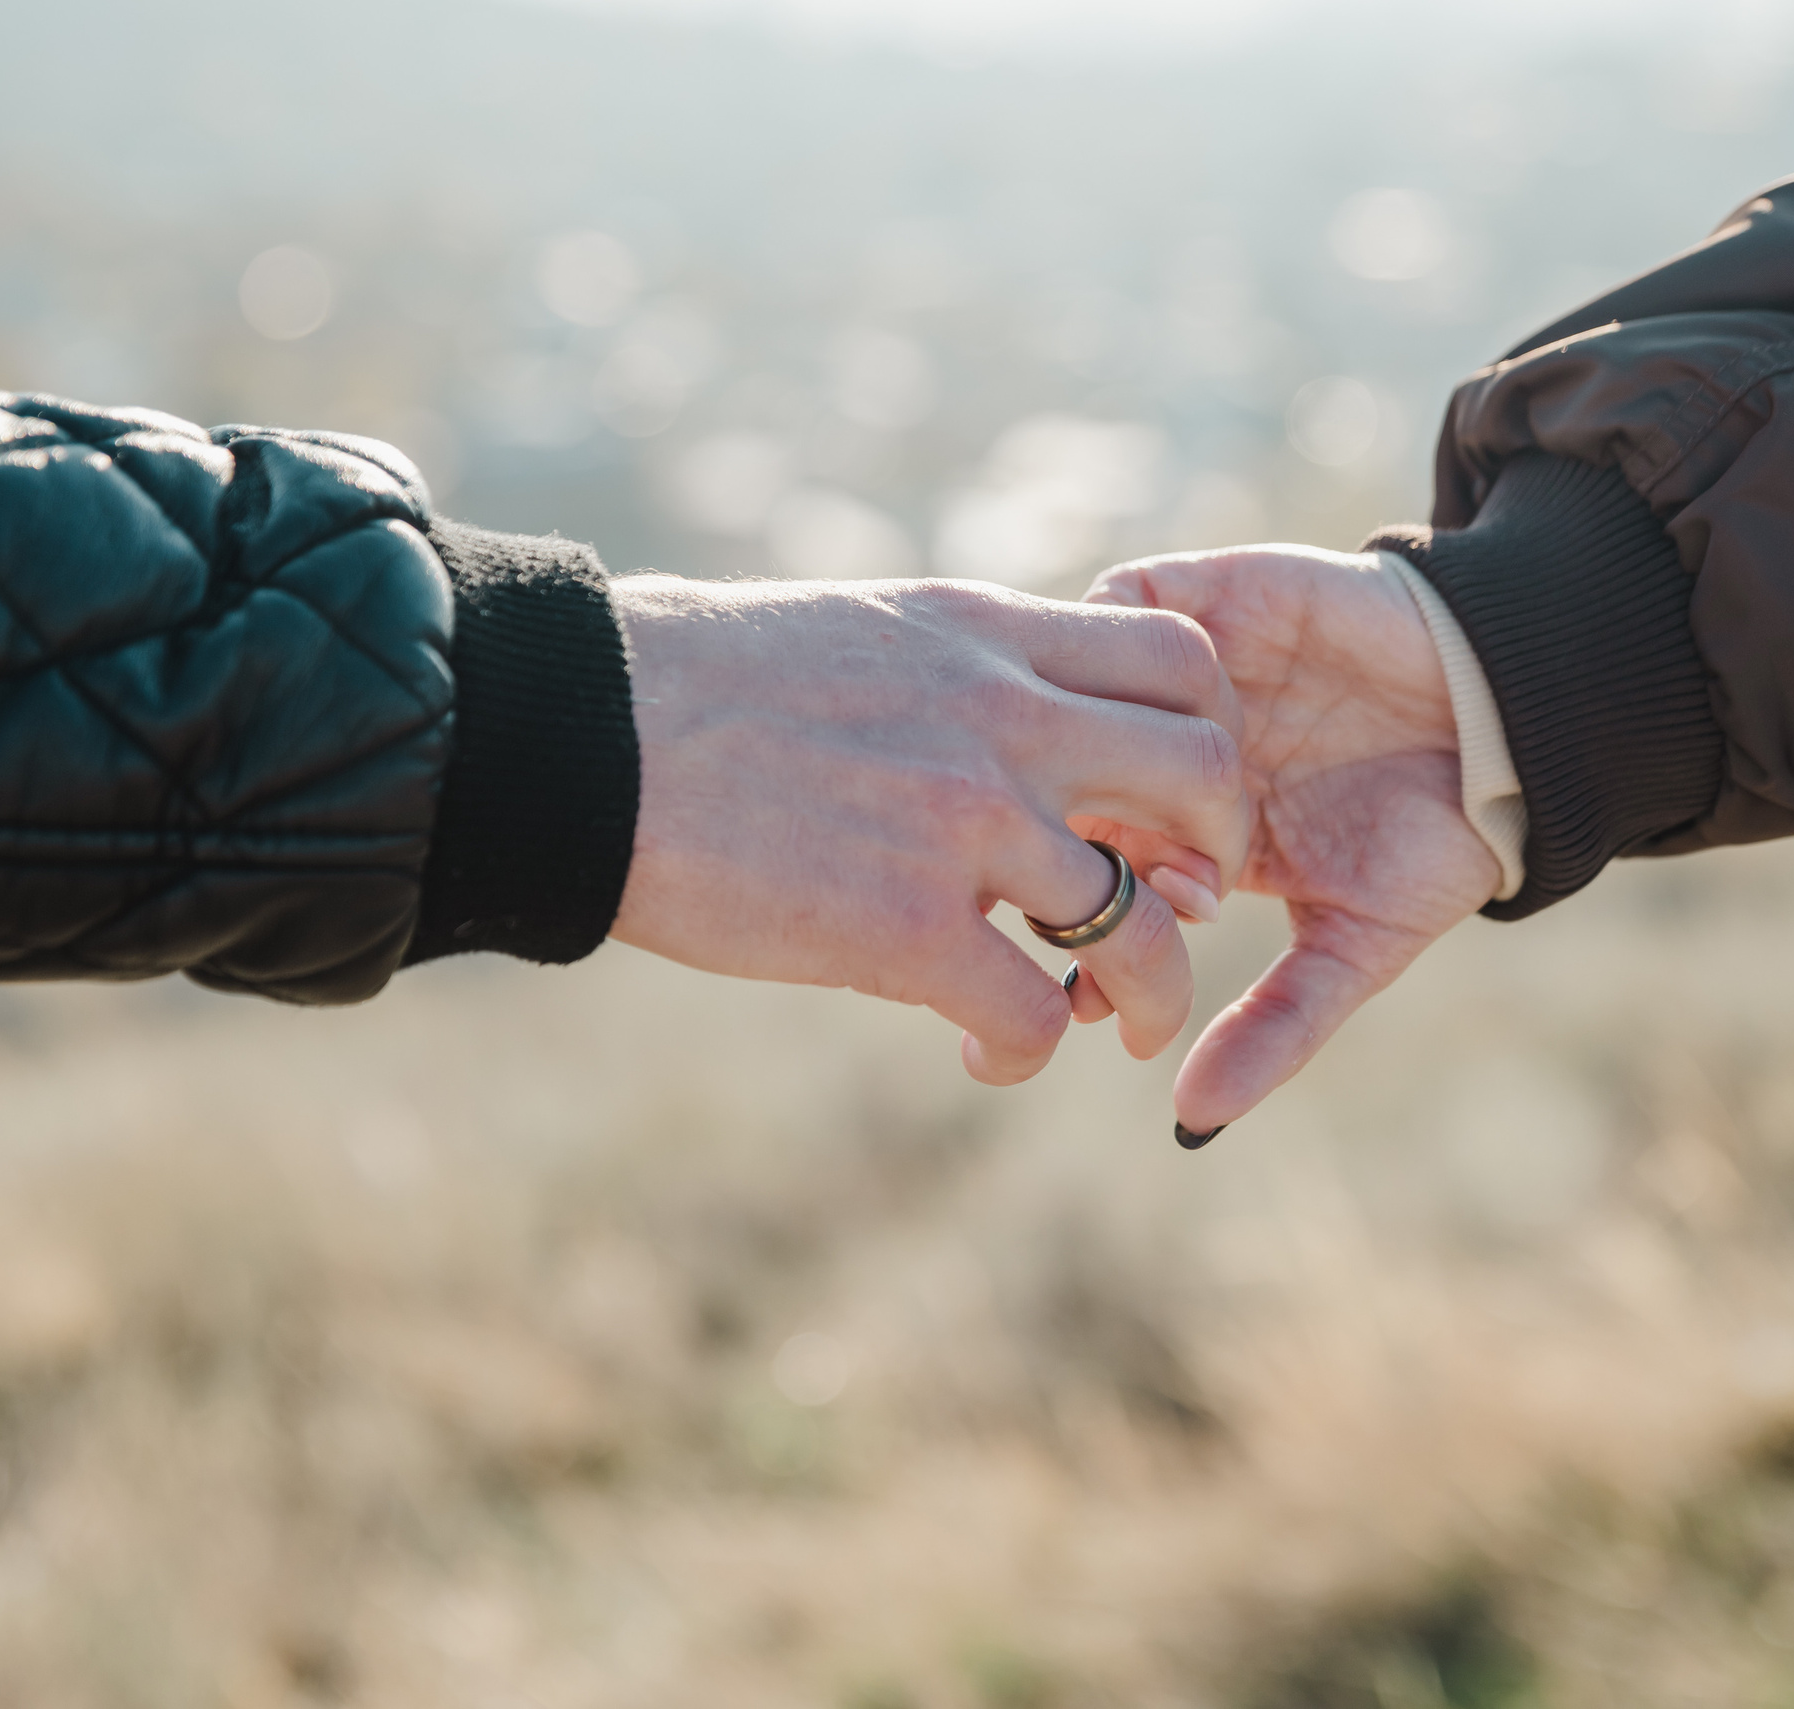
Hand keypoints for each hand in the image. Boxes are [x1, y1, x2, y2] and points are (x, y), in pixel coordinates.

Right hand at [609, 574, 1249, 1083]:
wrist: (579, 732)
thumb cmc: (687, 685)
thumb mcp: (855, 632)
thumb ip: (949, 671)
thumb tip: (984, 710)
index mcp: (985, 632)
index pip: (1181, 658)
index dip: (1206, 736)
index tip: (1160, 797)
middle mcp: (1000, 716)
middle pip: (1209, 779)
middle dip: (1214, 859)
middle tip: (1176, 907)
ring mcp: (962, 822)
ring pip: (1146, 926)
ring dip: (1151, 991)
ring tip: (1115, 1021)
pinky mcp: (903, 929)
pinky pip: (1034, 1015)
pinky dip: (1028, 1052)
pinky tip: (988, 1054)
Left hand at [1086, 547, 1501, 1132]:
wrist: (1511, 707)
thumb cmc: (1435, 834)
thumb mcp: (1354, 951)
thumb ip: (1275, 1028)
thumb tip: (1192, 1120)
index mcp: (1171, 838)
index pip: (1074, 879)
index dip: (1079, 925)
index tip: (1110, 978)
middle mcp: (1149, 755)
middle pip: (1052, 791)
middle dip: (1086, 850)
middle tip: (1164, 888)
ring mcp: (1169, 675)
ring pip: (1070, 701)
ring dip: (1118, 756)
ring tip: (1203, 800)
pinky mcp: (1202, 594)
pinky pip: (1119, 607)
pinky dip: (1142, 660)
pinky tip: (1214, 716)